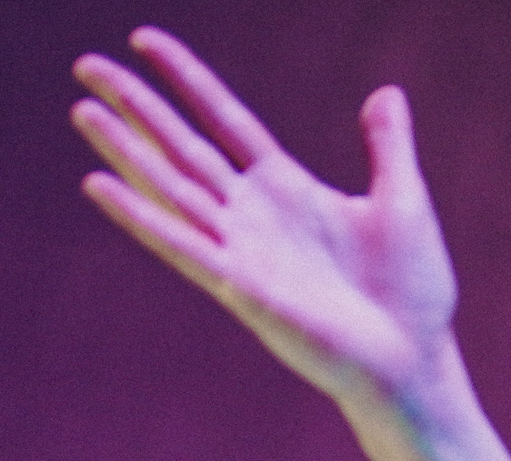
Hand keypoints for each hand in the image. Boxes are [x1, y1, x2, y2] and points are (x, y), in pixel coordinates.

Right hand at [72, 28, 457, 407]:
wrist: (415, 359)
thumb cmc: (413, 291)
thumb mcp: (403, 201)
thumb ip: (388, 145)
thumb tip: (387, 92)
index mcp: (287, 190)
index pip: (224, 119)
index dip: (187, 79)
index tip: (145, 39)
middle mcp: (255, 215)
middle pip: (184, 147)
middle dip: (137, 106)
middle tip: (87, 65)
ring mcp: (244, 251)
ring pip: (172, 188)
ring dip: (127, 151)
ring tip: (83, 111)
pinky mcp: (242, 289)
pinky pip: (182, 245)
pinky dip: (142, 216)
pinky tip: (100, 186)